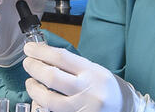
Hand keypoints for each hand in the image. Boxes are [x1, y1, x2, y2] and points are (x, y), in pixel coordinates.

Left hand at [21, 42, 154, 111]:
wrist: (126, 109)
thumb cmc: (108, 88)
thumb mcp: (95, 71)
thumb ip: (73, 65)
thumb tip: (45, 56)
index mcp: (93, 73)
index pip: (62, 57)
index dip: (41, 52)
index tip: (30, 49)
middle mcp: (88, 91)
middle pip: (51, 76)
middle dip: (33, 68)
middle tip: (28, 63)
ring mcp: (82, 108)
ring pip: (48, 99)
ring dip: (34, 89)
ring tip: (31, 83)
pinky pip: (52, 111)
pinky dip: (42, 104)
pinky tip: (40, 99)